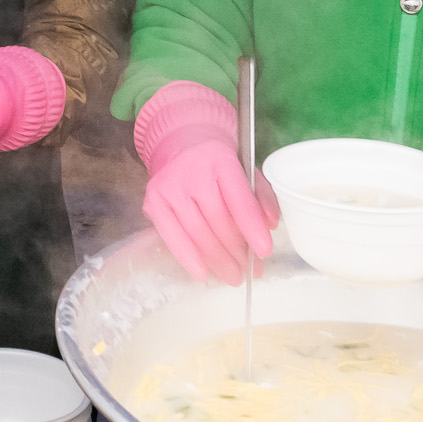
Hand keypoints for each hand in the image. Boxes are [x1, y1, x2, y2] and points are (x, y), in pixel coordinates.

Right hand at [133, 82, 273, 284]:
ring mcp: (169, 185)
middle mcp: (192, 170)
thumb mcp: (246, 171)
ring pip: (196, 231)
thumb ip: (261, 197)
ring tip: (232, 276)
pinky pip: (170, 234)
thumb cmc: (219, 165)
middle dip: (235, 251)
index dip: (251, 226)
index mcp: (221, 159)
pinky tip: (202, 273)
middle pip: (217, 220)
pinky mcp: (153, 199)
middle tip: (248, 271)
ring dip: (216, 259)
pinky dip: (186, 256)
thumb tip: (269, 225)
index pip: (237, 198)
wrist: (182, 145)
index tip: (264, 251)